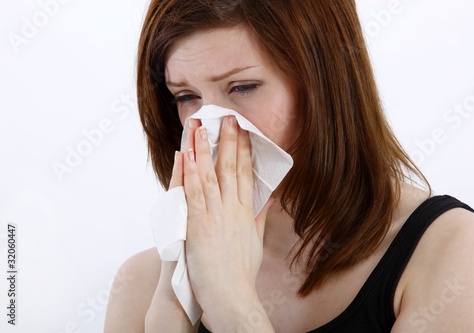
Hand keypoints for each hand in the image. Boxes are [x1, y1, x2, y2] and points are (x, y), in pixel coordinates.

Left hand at [170, 116, 273, 311]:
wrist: (230, 293)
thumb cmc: (242, 271)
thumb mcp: (256, 240)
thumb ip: (260, 216)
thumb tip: (267, 198)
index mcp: (245, 211)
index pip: (246, 173)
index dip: (244, 149)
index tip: (243, 131)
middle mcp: (231, 208)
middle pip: (230, 167)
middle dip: (228, 140)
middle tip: (227, 117)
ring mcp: (214, 215)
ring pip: (208, 174)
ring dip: (204, 149)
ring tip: (201, 127)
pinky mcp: (197, 224)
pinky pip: (191, 193)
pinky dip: (187, 173)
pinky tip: (184, 155)